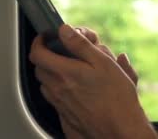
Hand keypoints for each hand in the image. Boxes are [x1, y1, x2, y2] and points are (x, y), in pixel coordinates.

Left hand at [30, 24, 157, 138]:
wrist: (119, 127)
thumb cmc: (116, 96)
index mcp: (65, 72)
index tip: (46, 37)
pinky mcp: (65, 114)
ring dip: (52, 72)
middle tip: (60, 49)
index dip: (39, 41)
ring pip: (46, 83)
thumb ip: (81, 45)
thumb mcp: (103, 62)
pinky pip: (54, 97)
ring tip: (69, 67)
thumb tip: (65, 31)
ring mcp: (60, 103)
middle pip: (39, 68)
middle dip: (46, 55)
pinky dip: (59, 87)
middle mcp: (58, 88)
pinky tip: (76, 87)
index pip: (38, 53)